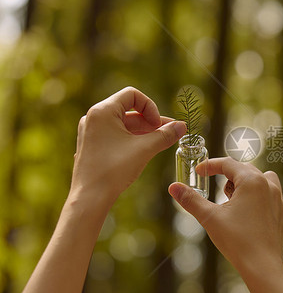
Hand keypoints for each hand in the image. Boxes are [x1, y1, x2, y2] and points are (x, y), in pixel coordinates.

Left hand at [71, 87, 185, 211]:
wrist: (90, 197)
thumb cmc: (114, 170)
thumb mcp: (145, 149)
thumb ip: (165, 135)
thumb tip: (182, 127)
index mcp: (103, 111)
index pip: (132, 95)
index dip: (151, 107)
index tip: (158, 125)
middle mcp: (94, 117)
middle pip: (129, 110)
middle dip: (151, 121)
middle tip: (169, 133)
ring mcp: (91, 131)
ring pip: (123, 124)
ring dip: (144, 130)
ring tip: (162, 142)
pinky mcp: (92, 145)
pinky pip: (116, 134)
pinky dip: (132, 138)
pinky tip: (145, 149)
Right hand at [168, 157, 282, 271]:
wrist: (262, 267)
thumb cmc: (236, 241)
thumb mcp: (209, 218)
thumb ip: (191, 200)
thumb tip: (173, 187)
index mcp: (252, 181)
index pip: (228, 163)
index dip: (211, 165)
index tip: (199, 172)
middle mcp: (269, 185)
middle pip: (246, 170)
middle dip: (229, 177)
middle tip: (217, 194)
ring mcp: (280, 200)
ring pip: (266, 179)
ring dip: (250, 184)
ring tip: (238, 200)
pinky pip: (281, 198)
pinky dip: (270, 199)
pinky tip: (262, 208)